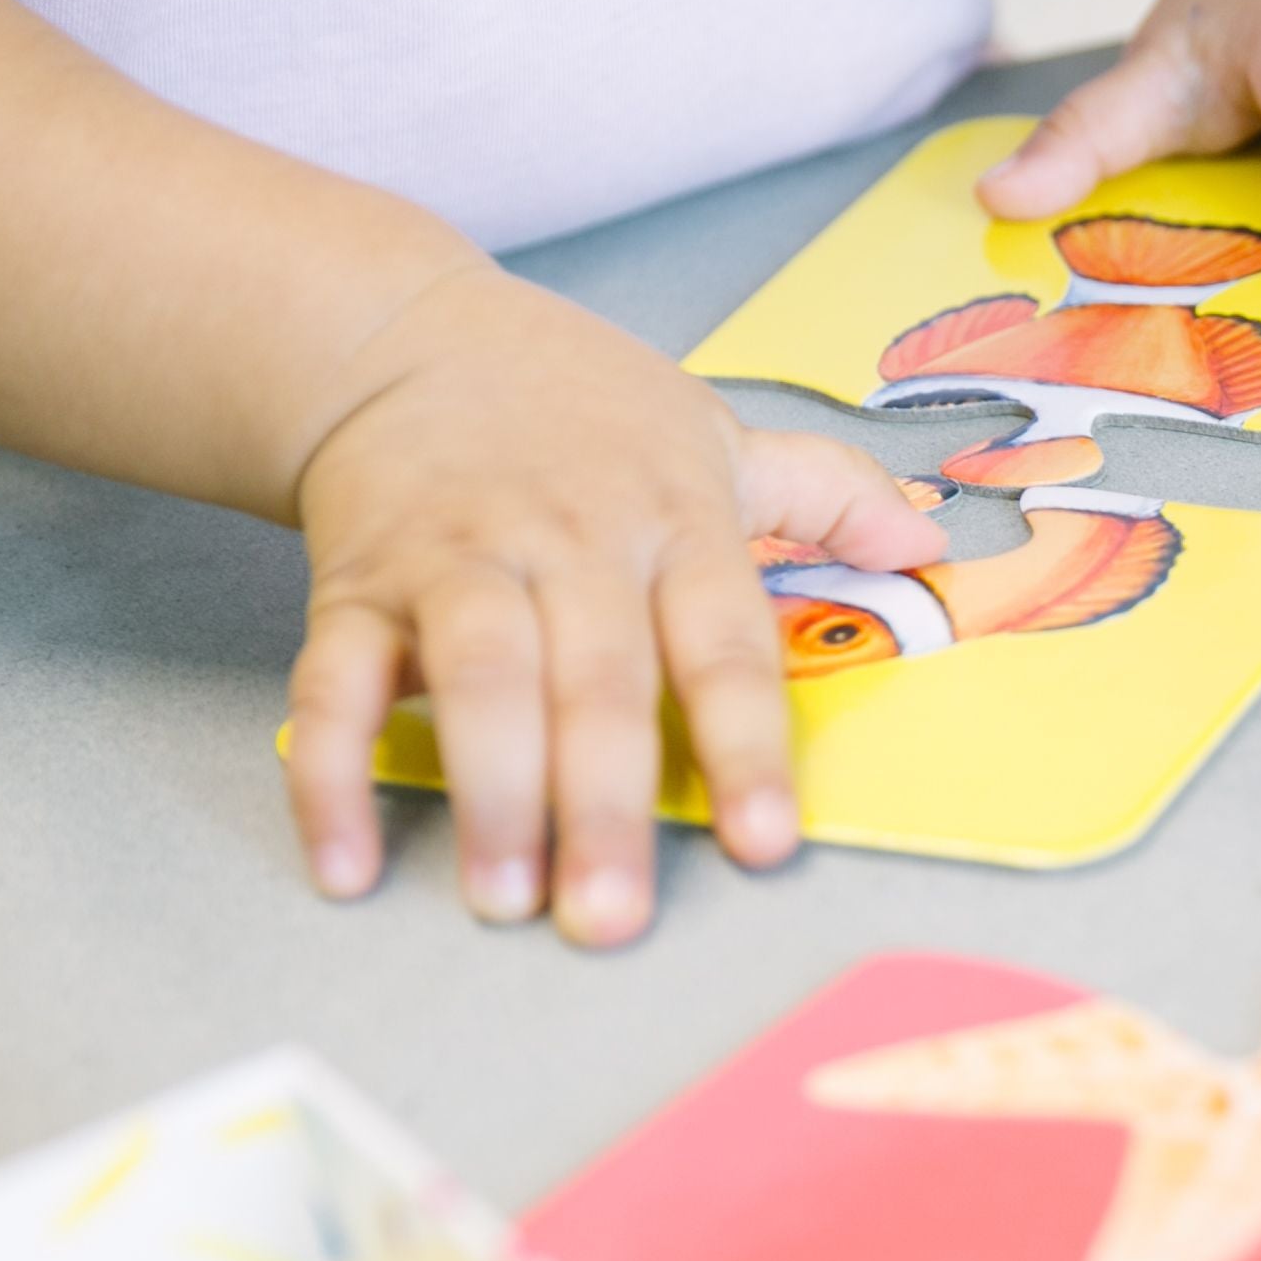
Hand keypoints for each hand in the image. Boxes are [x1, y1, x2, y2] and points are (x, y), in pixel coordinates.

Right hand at [279, 267, 946, 945]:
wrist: (399, 340)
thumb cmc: (575, 407)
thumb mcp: (711, 429)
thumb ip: (819, 491)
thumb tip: (926, 540)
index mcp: (672, 518)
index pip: (723, 644)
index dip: (746, 746)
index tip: (764, 843)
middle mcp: (569, 543)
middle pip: (595, 683)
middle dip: (603, 806)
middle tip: (610, 920)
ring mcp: (456, 562)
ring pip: (479, 682)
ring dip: (490, 794)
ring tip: (505, 899)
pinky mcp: (356, 586)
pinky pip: (337, 687)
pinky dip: (333, 779)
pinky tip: (346, 865)